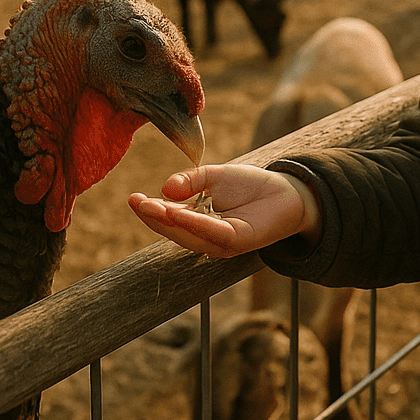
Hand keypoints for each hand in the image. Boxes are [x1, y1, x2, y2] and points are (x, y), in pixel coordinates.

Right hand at [128, 163, 320, 256]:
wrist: (287, 191)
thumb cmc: (249, 186)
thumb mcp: (215, 176)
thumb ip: (191, 180)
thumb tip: (166, 188)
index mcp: (198, 222)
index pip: (169, 220)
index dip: (150, 211)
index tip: (133, 198)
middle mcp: (207, 237)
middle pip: (175, 231)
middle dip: (154, 217)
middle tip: (136, 202)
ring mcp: (223, 243)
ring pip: (190, 235)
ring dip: (170, 222)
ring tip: (151, 207)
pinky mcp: (240, 241)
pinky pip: (214, 234)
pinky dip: (195, 224)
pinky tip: (179, 213)